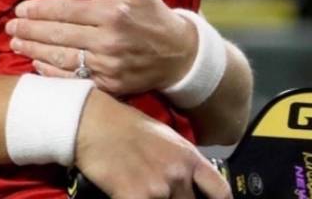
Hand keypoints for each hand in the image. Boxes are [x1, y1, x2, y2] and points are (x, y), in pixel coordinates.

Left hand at [5, 0, 194, 94]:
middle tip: (10, 27)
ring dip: (34, 51)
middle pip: (59, 35)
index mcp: (113, 13)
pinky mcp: (111, 86)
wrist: (180, 55)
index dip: (39, 10)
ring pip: (63, 59)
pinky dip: (53, 73)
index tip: (20, 9)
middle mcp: (109, 41)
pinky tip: (36, 65)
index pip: (66, 10)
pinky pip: (75, 80)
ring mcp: (109, 66)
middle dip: (30, 30)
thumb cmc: (151, 14)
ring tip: (15, 44)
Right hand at [76, 90, 229, 198]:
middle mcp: (177, 174)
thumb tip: (189, 182)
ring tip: (143, 191)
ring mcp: (158, 188)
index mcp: (187, 156)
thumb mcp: (162, 136)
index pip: (220, 193)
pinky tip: (127, 195)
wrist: (90, 120)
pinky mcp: (134, 198)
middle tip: (161, 193)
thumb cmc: (121, 123)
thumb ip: (180, 161)